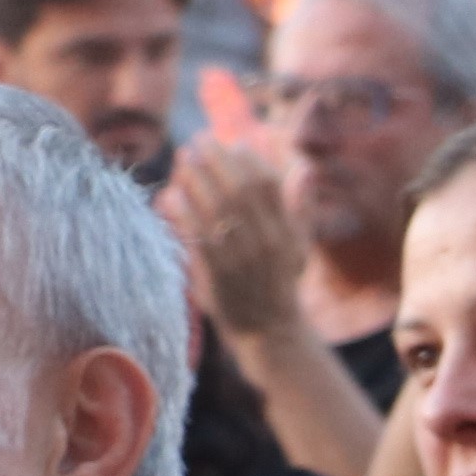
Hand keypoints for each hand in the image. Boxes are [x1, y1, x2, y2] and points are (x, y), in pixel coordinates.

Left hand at [161, 143, 309, 341]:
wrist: (272, 333)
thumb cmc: (281, 283)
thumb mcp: (299, 246)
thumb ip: (300, 206)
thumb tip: (304, 167)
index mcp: (286, 231)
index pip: (268, 183)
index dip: (247, 158)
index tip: (231, 143)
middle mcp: (267, 242)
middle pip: (239, 190)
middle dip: (216, 160)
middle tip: (197, 142)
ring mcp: (243, 259)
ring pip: (217, 209)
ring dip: (196, 179)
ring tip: (182, 160)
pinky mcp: (219, 275)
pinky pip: (199, 237)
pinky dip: (183, 213)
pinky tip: (170, 195)